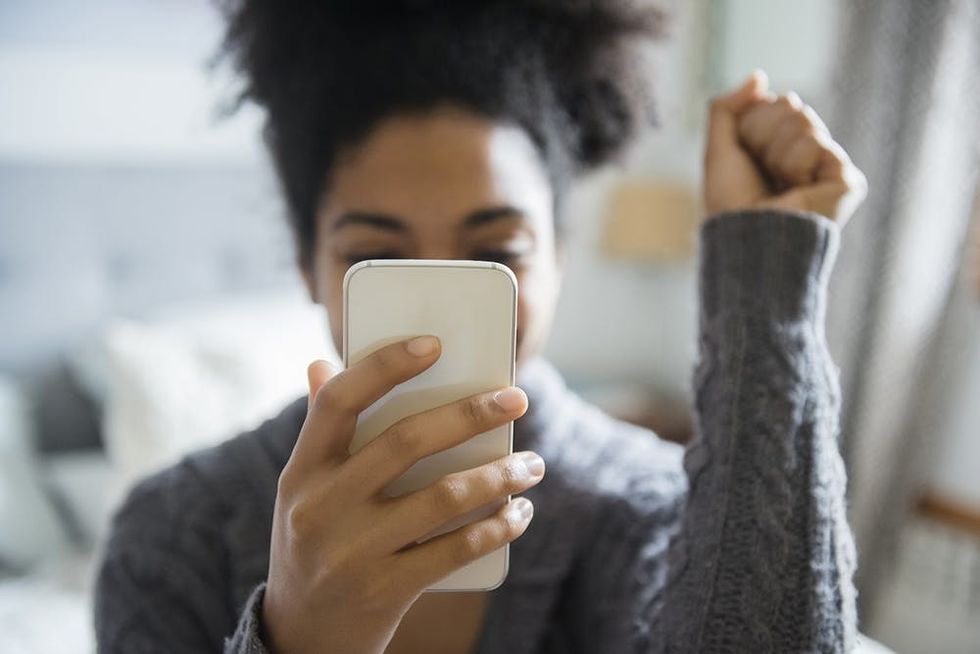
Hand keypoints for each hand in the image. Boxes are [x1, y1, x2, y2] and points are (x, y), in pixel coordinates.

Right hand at [262, 337, 542, 653]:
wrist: (299, 639)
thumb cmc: (312, 544)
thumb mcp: (302, 490)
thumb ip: (319, 431)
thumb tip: (323, 366)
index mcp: (302, 470)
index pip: (339, 401)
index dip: (386, 366)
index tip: (435, 344)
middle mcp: (321, 507)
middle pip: (404, 442)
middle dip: (470, 414)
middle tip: (517, 399)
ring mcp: (351, 552)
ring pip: (442, 497)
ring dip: (499, 475)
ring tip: (532, 465)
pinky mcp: (384, 591)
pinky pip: (456, 550)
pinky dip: (497, 527)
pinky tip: (519, 513)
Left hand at [703, 70, 866, 225]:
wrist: (747, 238)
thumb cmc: (730, 205)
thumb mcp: (718, 150)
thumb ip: (727, 109)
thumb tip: (759, 76)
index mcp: (782, 148)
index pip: (775, 103)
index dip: (751, 126)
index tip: (747, 162)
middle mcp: (809, 156)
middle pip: (790, 105)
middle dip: (763, 135)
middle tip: (762, 175)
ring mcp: (830, 167)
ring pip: (804, 119)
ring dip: (776, 154)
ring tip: (778, 187)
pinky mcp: (847, 180)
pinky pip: (815, 143)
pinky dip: (795, 166)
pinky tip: (798, 192)